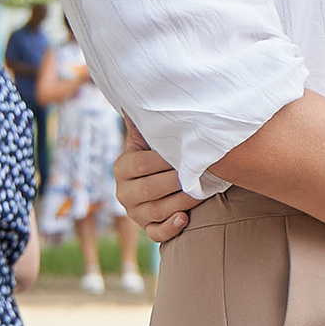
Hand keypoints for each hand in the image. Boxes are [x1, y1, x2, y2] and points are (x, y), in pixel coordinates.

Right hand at [116, 126, 191, 242]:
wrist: (169, 177)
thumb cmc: (164, 151)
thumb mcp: (152, 135)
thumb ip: (147, 119)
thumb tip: (142, 91)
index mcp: (122, 167)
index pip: (141, 164)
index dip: (164, 160)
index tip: (187, 153)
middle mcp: (123, 192)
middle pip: (148, 189)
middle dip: (176, 181)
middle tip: (201, 173)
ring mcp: (134, 213)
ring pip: (156, 211)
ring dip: (181, 201)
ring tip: (202, 191)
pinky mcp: (147, 228)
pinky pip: (156, 234)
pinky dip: (171, 228)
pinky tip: (186, 218)